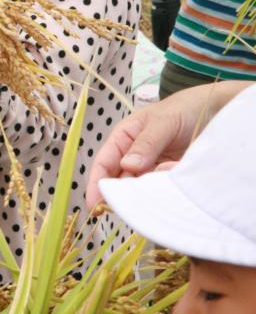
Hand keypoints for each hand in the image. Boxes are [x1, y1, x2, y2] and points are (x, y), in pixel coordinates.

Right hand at [86, 81, 247, 207]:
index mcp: (124, 139)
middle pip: (120, 183)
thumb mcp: (163, 121)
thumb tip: (127, 166)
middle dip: (126, 193)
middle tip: (137, 201)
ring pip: (143, 189)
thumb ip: (146, 143)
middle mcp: (135, 157)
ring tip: (168, 172)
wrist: (218, 111)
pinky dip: (170, 187)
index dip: (96, 184)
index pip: (104, 164)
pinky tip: (179, 171)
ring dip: (151, 190)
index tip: (95, 205)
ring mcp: (153, 169)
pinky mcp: (171, 178)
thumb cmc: (185, 108)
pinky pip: (164, 190)